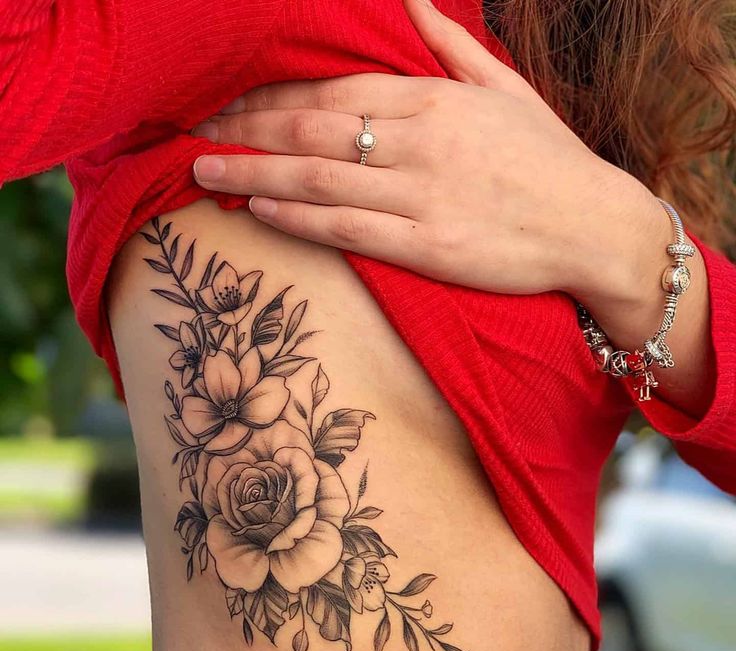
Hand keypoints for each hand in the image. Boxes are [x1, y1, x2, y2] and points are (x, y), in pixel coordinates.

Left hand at [191, 0, 670, 309]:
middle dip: (247, 125)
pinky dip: (299, 214)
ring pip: (320, 175)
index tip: (228, 99)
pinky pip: (348, 225)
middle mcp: (420, 141)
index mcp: (435, 100)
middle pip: (314, 125)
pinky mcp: (427, 245)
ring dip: (255, 168)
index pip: (335, 87)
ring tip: (203, 168)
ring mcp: (422, 193)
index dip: (272, 92)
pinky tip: (259, 204)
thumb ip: (452, 45)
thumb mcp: (507, 90)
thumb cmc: (549, 161)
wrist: (595, 228)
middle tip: (194, 129)